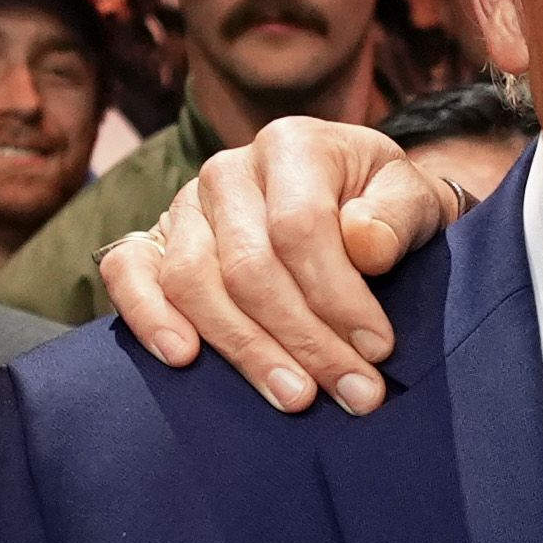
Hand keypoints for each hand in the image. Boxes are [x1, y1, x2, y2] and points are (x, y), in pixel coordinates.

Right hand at [94, 114, 498, 411]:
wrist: (352, 207)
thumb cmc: (384, 212)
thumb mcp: (416, 201)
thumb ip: (400, 216)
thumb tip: (365, 244)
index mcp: (290, 145)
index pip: (300, 226)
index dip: (338, 296)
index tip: (378, 350)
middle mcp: (227, 171)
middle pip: (249, 266)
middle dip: (304, 340)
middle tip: (352, 394)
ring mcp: (183, 207)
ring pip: (194, 281)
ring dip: (244, 349)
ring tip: (295, 398)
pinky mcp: (152, 243)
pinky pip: (127, 271)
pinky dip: (147, 315)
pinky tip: (182, 359)